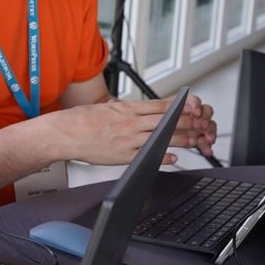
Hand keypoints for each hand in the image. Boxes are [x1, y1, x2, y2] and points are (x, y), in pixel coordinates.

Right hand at [48, 94, 216, 165]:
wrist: (65, 134)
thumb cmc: (81, 120)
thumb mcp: (106, 107)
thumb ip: (123, 110)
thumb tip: (136, 109)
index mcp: (126, 109)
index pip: (159, 106)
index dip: (179, 107)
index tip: (192, 107)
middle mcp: (129, 124)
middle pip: (165, 122)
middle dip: (185, 123)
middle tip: (200, 124)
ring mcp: (127, 140)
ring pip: (160, 138)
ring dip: (179, 140)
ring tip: (193, 141)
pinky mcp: (121, 156)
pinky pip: (146, 156)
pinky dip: (161, 157)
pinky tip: (172, 158)